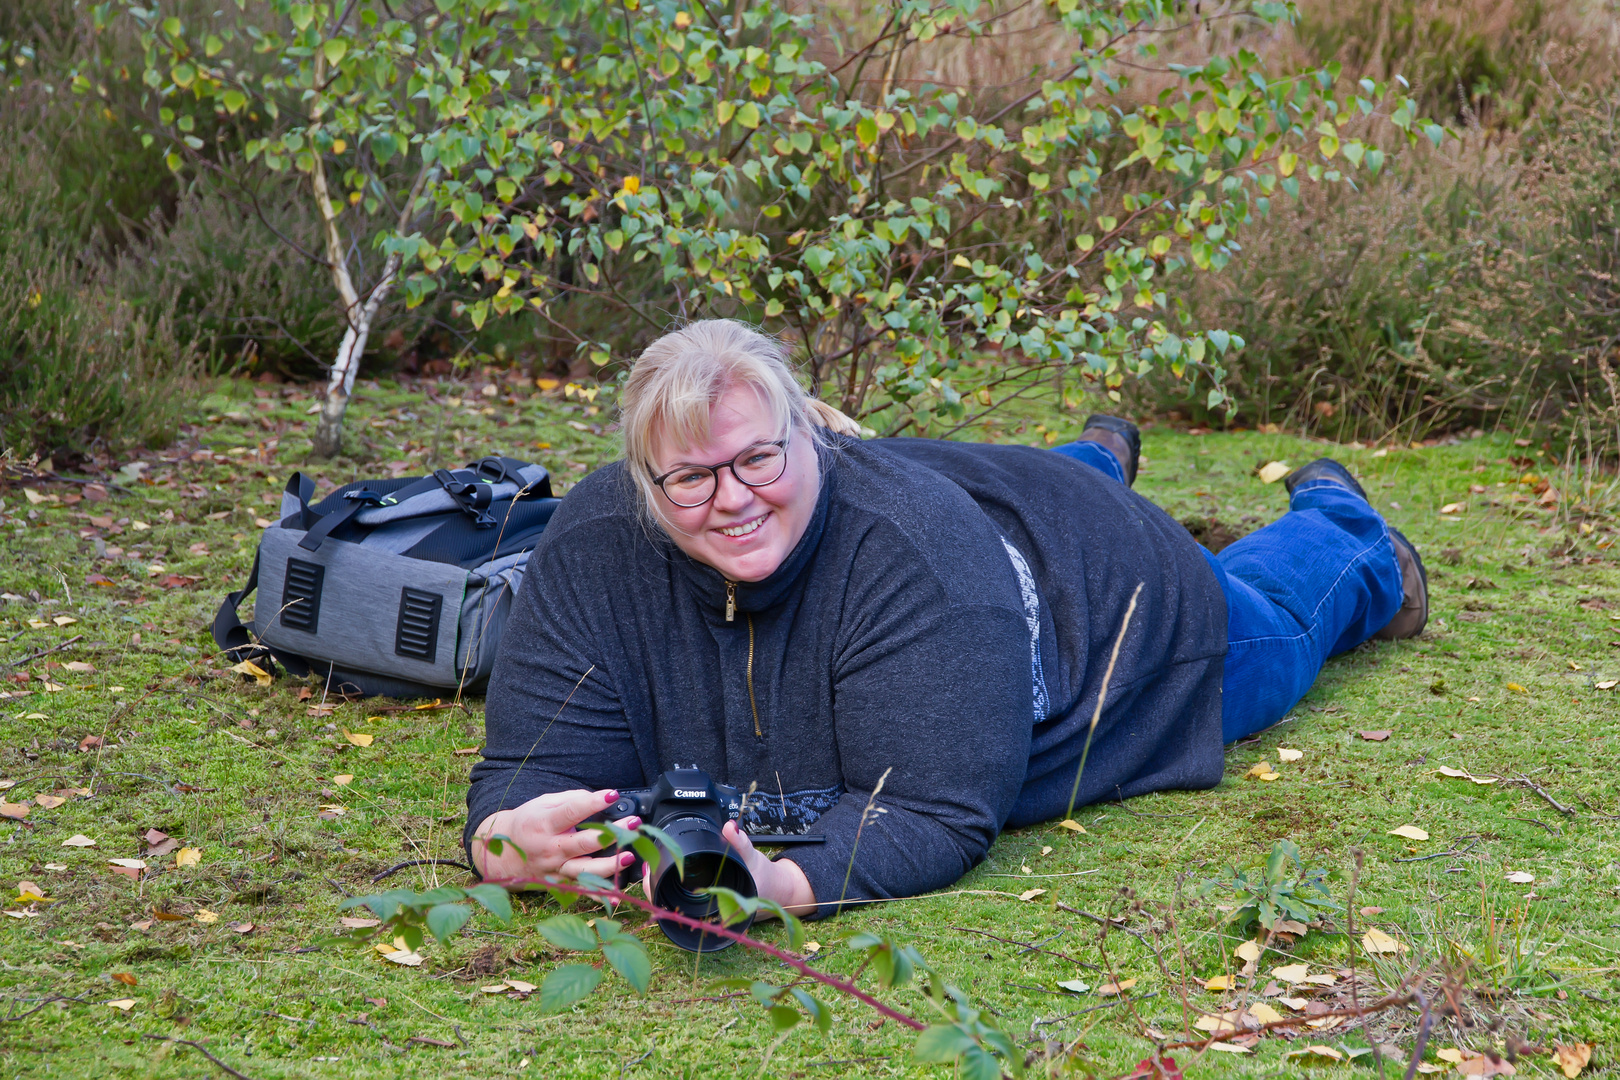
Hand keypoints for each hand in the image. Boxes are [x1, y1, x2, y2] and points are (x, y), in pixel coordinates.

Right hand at [470, 789, 639, 883]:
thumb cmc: (528, 824)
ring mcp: (555, 869)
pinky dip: (598, 895)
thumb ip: (569, 800)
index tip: (612, 795)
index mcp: (544, 824)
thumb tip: (595, 799)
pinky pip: (581, 890)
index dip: (592, 802)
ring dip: (609, 865)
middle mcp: (550, 848)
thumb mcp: (542, 804)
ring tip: (629, 856)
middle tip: (633, 824)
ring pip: (584, 870)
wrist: (503, 854)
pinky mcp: (559, 883)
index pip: (571, 811)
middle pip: (583, 843)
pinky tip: (615, 897)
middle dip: (610, 833)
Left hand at [643, 821, 815, 918]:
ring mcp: (703, 909)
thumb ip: (740, 843)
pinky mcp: (703, 902)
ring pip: (671, 903)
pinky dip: (668, 885)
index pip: (678, 906)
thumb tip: (730, 827)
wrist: (773, 889)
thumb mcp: (751, 858)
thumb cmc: (761, 877)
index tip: (648, 873)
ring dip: (658, 887)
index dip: (658, 891)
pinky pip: (681, 897)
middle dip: (653, 888)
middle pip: (669, 906)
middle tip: (644, 868)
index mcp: (715, 906)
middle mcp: (706, 912)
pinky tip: (660, 873)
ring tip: (649, 869)